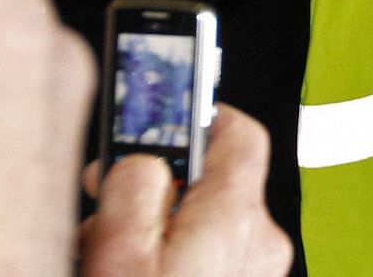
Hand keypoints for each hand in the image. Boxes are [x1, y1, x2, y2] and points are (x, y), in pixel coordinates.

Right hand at [78, 108, 292, 276]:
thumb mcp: (118, 254)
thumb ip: (131, 188)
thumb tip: (141, 159)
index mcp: (234, 219)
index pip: (240, 132)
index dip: (201, 115)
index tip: (165, 111)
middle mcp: (259, 242)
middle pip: (213, 179)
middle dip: (161, 182)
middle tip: (113, 200)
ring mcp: (256, 269)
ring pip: (207, 218)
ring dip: (162, 222)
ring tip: (113, 252)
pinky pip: (212, 251)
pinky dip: (178, 251)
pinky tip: (139, 268)